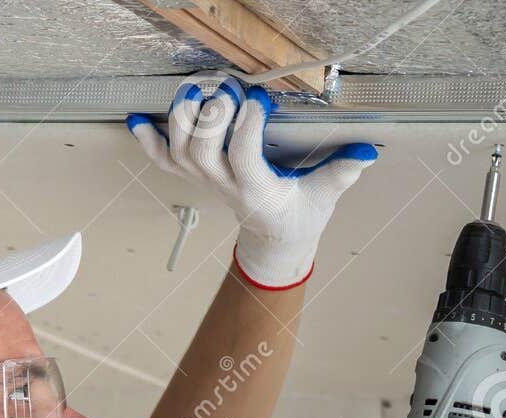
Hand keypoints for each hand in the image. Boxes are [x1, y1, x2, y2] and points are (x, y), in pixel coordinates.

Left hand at [126, 82, 377, 289]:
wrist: (275, 240)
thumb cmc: (300, 216)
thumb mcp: (325, 197)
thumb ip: (342, 173)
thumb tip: (366, 152)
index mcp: (257, 191)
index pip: (243, 156)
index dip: (246, 125)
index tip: (259, 99)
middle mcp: (225, 186)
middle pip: (201, 152)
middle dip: (208, 116)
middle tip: (225, 89)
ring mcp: (206, 181)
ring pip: (178, 153)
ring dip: (180, 119)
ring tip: (194, 91)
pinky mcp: (196, 177)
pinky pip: (163, 161)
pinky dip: (149, 141)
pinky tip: (139, 119)